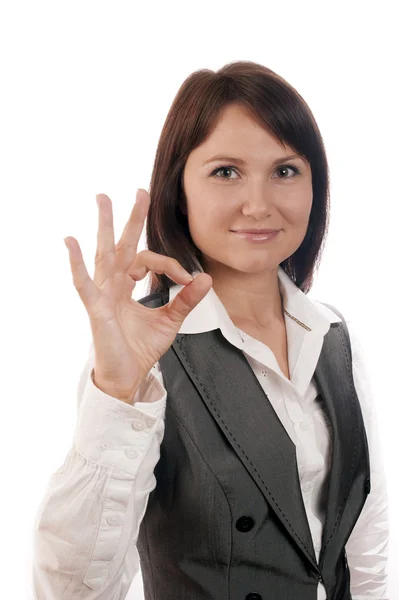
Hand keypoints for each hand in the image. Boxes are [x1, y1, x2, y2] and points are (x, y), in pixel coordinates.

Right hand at [64, 189, 211, 402]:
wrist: (128, 375)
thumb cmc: (140, 348)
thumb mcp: (170, 320)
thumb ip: (186, 300)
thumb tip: (206, 278)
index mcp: (127, 285)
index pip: (149, 260)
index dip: (170, 264)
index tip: (188, 278)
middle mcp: (113, 285)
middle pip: (122, 244)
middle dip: (131, 218)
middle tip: (139, 191)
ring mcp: (102, 294)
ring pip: (103, 254)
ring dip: (105, 226)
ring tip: (103, 199)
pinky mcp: (95, 308)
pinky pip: (84, 283)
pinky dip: (77, 263)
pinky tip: (72, 242)